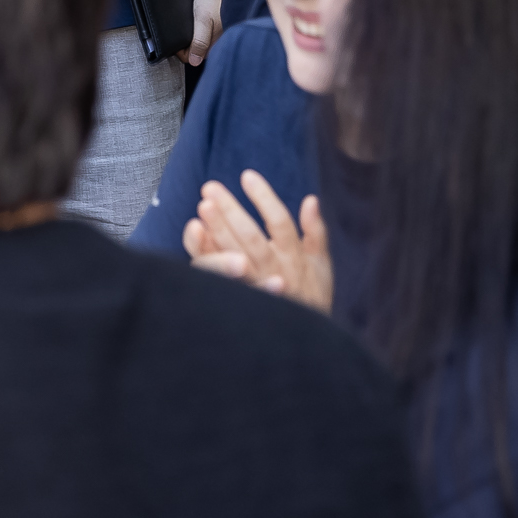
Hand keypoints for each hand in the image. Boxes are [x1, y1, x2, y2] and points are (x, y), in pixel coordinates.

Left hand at [179, 0, 223, 66]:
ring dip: (190, 36)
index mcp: (214, 44)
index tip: (175, 40)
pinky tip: (195, 20)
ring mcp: (218, 32)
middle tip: (180, 29)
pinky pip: (203, 33)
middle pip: (195, 51)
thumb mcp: (203, 19)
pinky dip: (196, 29)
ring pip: (199, 42)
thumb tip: (194, 62)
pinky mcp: (217, 24)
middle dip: (185, 44)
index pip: (192, 58)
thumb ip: (199, 41)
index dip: (180, 51)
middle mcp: (217, 41)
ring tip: (187, 23)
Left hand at [183, 173, 331, 311]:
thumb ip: (317, 233)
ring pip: (232, 255)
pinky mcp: (238, 298)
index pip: (279, 222)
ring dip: (216, 230)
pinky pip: (218, 275)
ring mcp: (254, 287)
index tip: (247, 175)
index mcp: (295, 259)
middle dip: (230, 211)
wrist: (301, 342)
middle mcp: (273, 271)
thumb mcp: (322, 268)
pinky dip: (206, 253)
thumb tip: (311, 200)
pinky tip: (195, 233)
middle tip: (210, 188)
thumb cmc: (313, 299)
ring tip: (202, 207)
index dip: (264, 198)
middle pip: (250, 237)